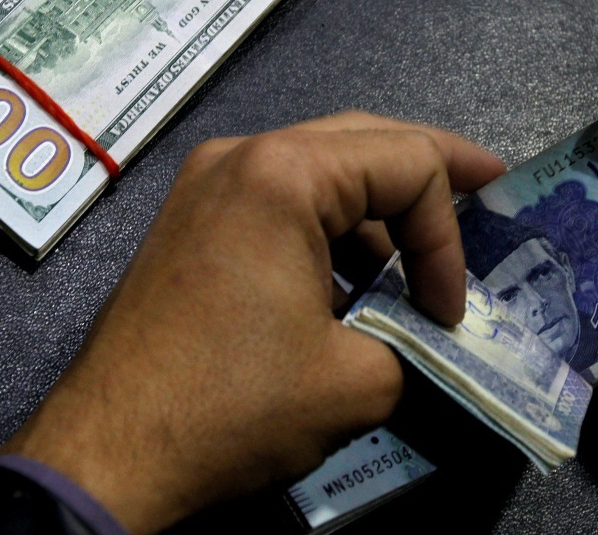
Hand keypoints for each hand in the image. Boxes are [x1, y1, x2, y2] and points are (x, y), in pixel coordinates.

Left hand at [0, 111, 504, 533]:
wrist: (108, 456)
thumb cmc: (232, 407)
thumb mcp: (358, 381)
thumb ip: (419, 344)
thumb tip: (432, 337)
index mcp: (283, 174)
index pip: (410, 163)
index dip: (450, 235)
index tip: (451, 312)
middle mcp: (240, 156)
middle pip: (365, 141)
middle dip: (431, 176)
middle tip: (489, 195)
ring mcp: (205, 186)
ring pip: (321, 172)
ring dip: (377, 215)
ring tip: (420, 266)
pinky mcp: (189, 224)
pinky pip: (279, 205)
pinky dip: (328, 234)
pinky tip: (352, 287)